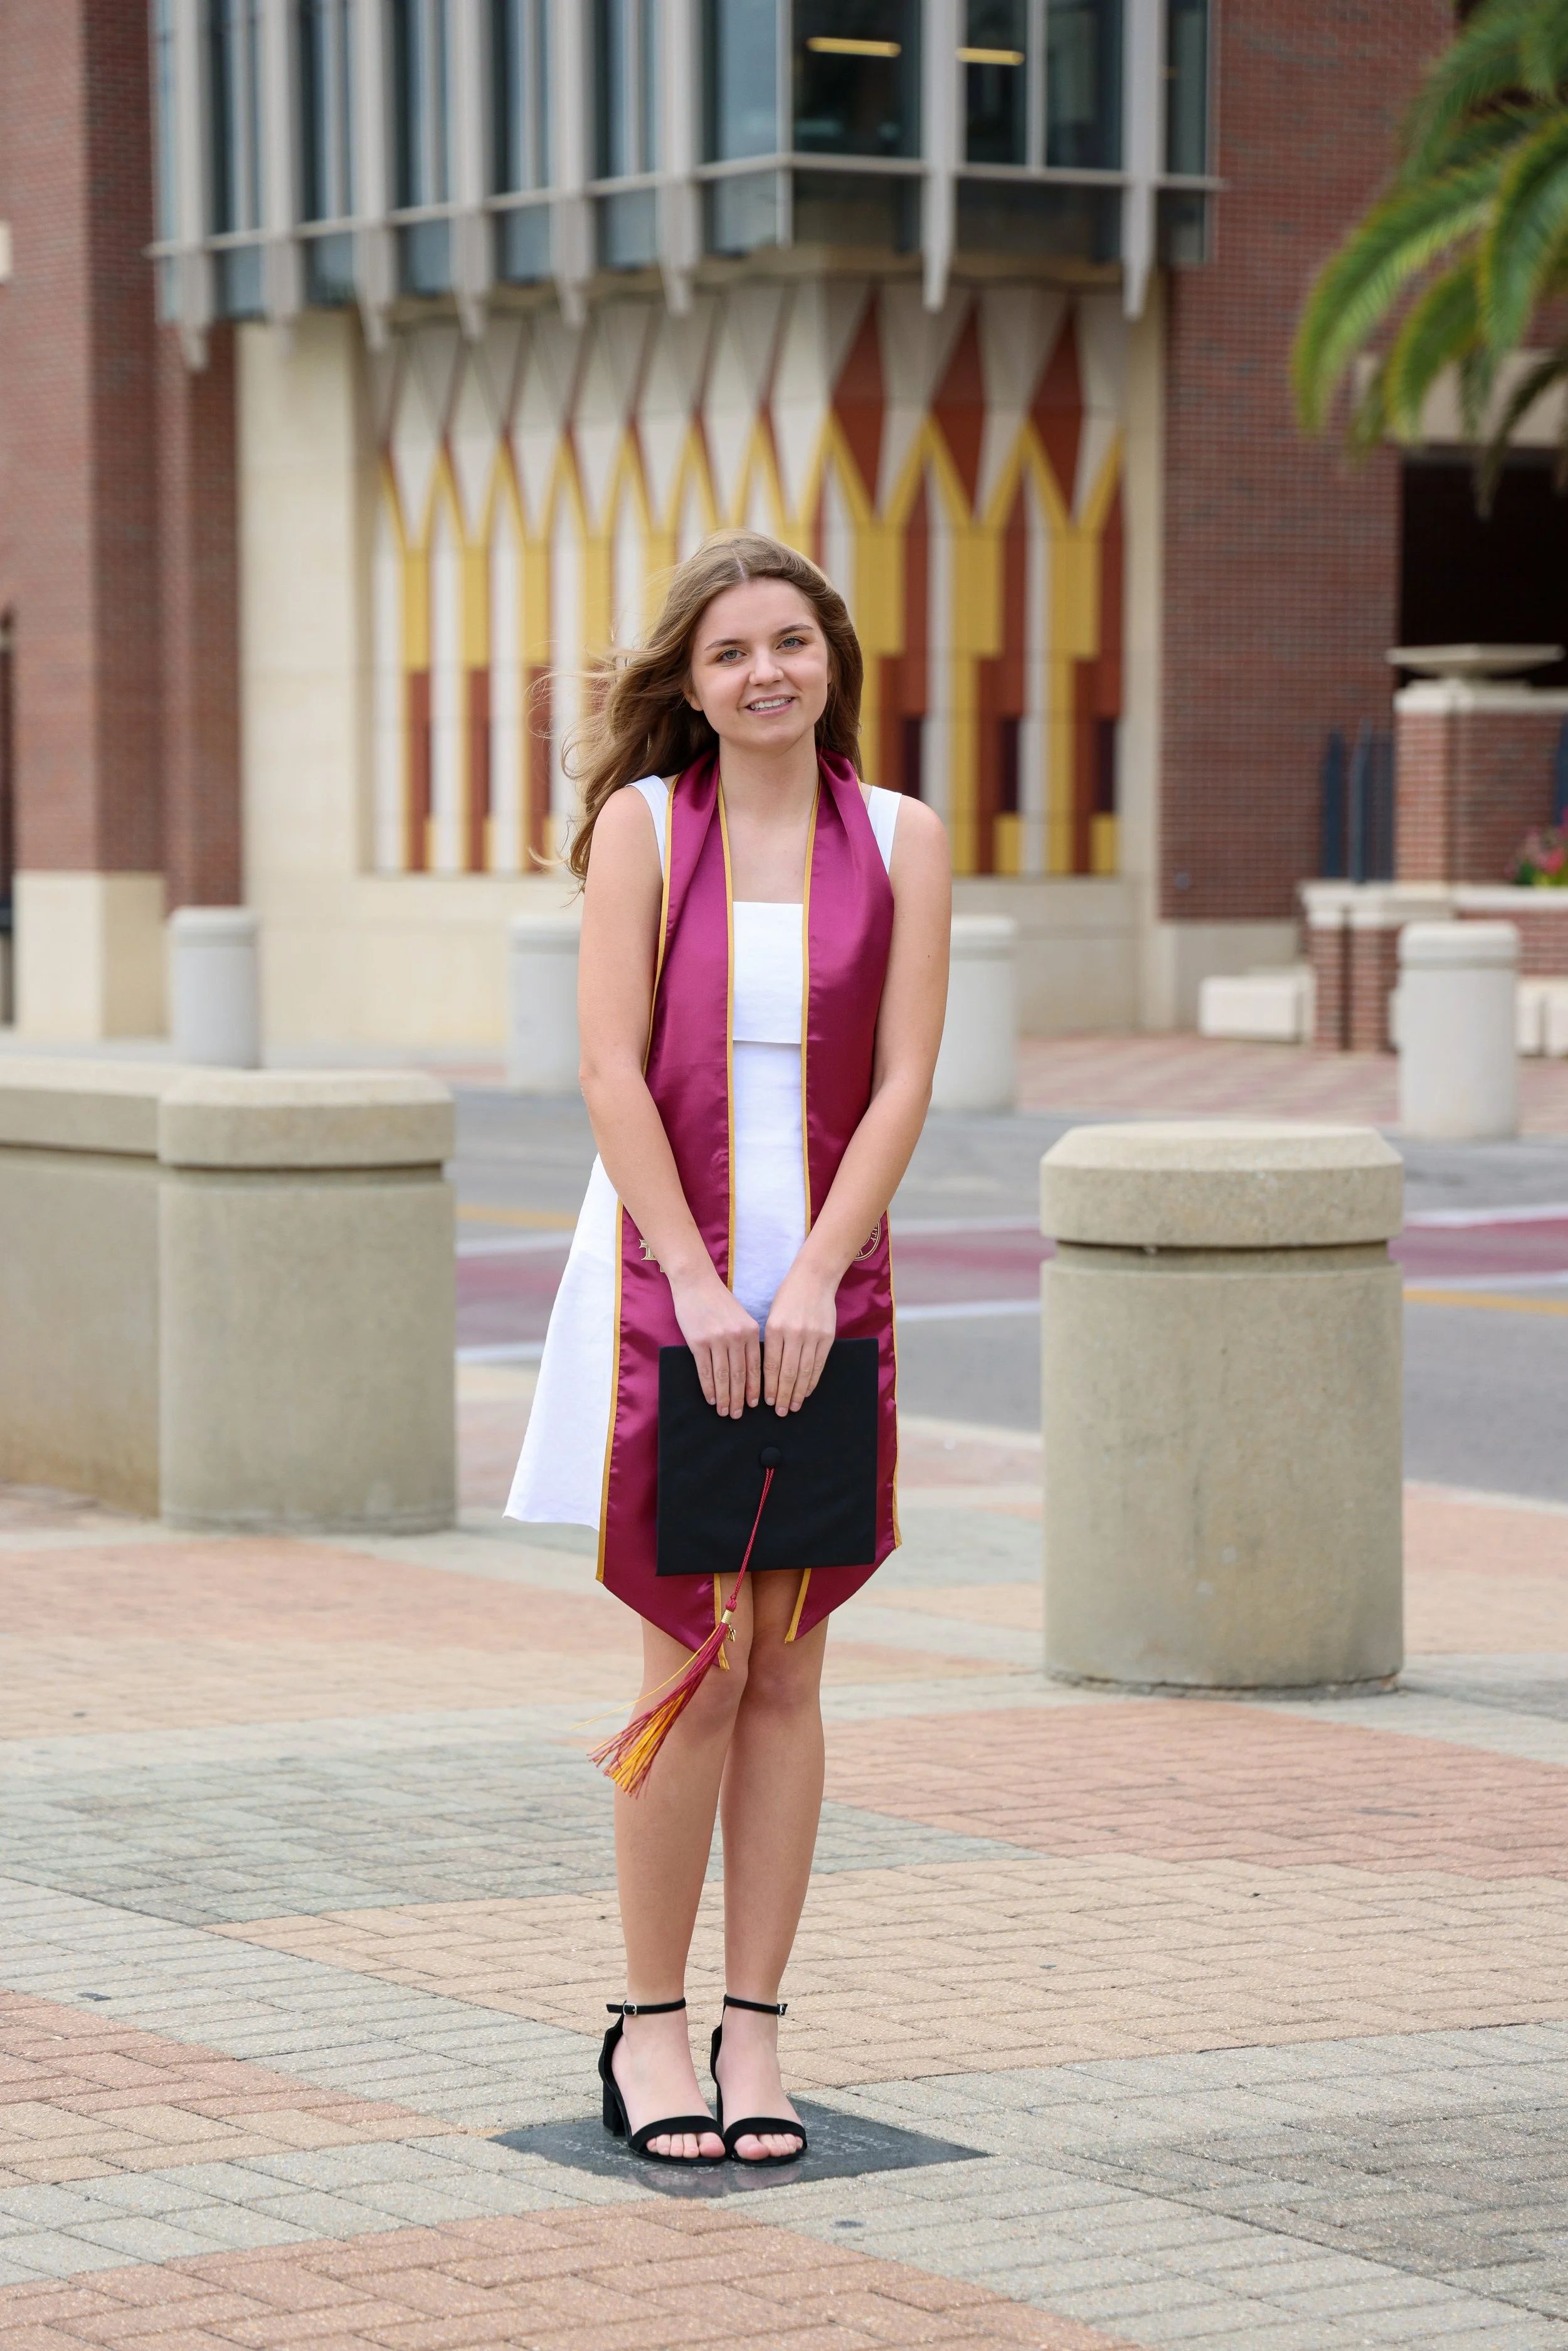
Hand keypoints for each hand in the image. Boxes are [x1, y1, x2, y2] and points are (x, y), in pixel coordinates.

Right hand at [667, 1262, 759, 1418]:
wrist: (696, 1283)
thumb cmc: (719, 1301)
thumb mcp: (741, 1317)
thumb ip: (746, 1340)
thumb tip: (749, 1370)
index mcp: (750, 1331)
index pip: (755, 1366)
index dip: (755, 1388)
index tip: (755, 1404)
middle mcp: (735, 1337)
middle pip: (740, 1375)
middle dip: (739, 1398)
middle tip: (738, 1415)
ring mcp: (716, 1340)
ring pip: (723, 1377)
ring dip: (724, 1398)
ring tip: (724, 1412)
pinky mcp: (698, 1342)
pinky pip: (705, 1371)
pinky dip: (709, 1388)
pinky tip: (710, 1399)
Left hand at [763, 1261, 838, 1416]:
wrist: (814, 1278)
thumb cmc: (788, 1297)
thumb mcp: (772, 1315)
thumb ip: (771, 1342)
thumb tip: (768, 1372)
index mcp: (775, 1328)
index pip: (771, 1365)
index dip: (770, 1386)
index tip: (767, 1401)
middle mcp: (794, 1334)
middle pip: (788, 1373)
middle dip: (784, 1395)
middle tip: (781, 1411)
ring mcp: (812, 1336)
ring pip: (805, 1372)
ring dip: (799, 1392)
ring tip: (794, 1407)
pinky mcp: (827, 1337)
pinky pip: (819, 1364)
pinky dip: (813, 1380)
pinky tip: (808, 1391)